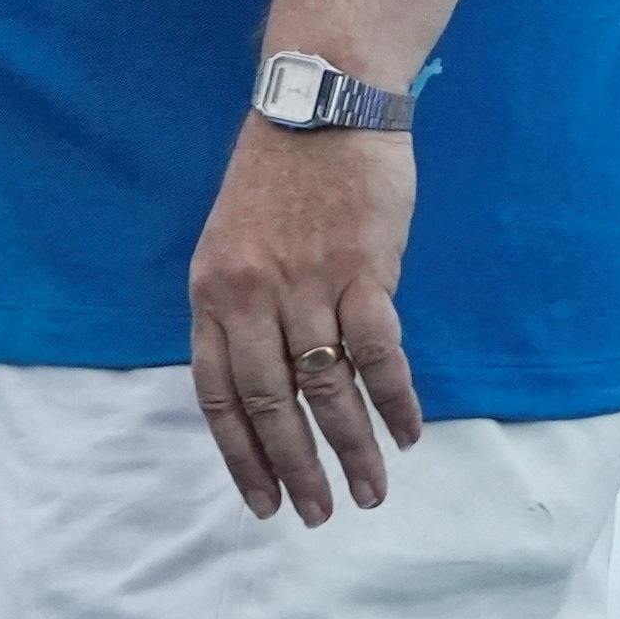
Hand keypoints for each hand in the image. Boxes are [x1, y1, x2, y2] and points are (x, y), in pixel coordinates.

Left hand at [183, 122, 422, 520]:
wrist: (321, 104)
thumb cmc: (278, 178)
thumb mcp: (232, 246)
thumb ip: (244, 312)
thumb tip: (271, 382)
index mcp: (210, 295)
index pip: (216, 395)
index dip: (241, 455)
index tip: (263, 501)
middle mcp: (250, 296)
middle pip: (269, 403)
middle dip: (295, 468)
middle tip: (319, 514)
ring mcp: (306, 284)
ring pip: (326, 388)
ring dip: (353, 447)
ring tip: (372, 491)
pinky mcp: (363, 270)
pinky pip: (378, 353)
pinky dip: (396, 398)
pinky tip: (408, 432)